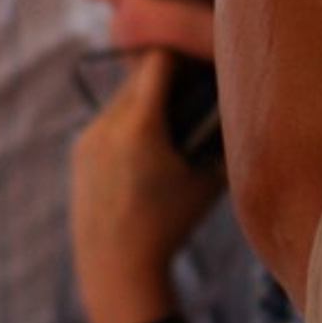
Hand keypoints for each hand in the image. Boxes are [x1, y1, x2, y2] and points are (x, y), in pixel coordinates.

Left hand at [69, 47, 222, 322]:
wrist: (116, 266)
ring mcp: (88, 136)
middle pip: (139, 74)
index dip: (182, 55)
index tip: (201, 64)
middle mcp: (108, 123)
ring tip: (170, 119)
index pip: (159, 60)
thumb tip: (244, 110)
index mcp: (141, 125)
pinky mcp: (78, 152)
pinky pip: (107, 119)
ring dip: (145, 98)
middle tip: (192, 89)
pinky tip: (145, 145)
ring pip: (121, 96)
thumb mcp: (209, 182)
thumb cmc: (171, 224)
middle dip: (166, 76)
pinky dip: (128, 121)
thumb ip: (223, 141)